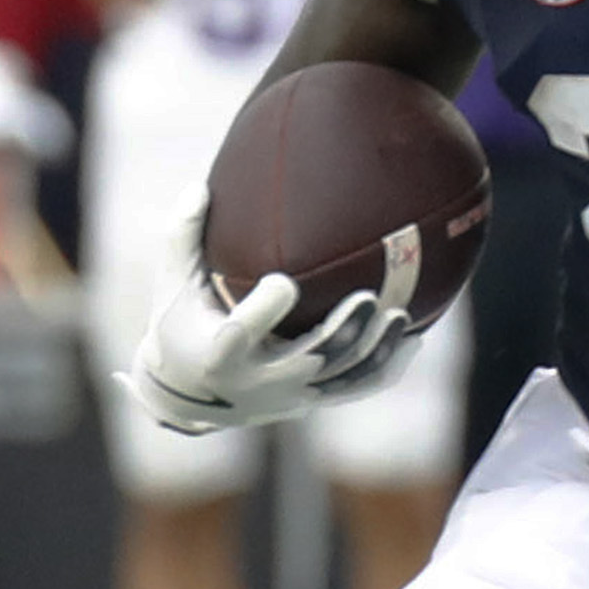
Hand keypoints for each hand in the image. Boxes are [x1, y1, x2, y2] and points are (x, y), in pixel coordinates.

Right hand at [122, 236, 411, 437]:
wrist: (186, 396)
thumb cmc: (180, 324)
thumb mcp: (174, 283)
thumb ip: (184, 236)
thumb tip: (199, 186)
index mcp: (220, 352)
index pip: (244, 331)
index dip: (266, 309)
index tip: (284, 280)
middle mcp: (257, 381)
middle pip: (308, 360)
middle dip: (341, 332)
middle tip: (369, 297)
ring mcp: (288, 396)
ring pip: (340, 378)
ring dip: (374, 348)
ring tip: (399, 314)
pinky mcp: (309, 402)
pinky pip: (356, 389)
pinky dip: (387, 367)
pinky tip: (413, 338)